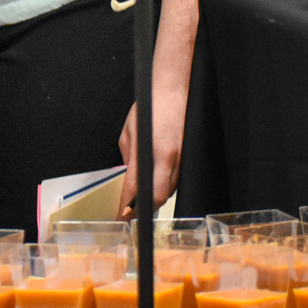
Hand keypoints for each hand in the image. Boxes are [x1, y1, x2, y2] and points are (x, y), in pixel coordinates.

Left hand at [114, 82, 184, 218]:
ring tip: (135, 204)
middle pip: (157, 197)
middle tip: (126, 214)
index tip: (120, 215)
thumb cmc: (151, 107)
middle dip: (141, 209)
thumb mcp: (130, 131)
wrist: (174, 93)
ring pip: (167, 193)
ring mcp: (182, 162)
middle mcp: (171, 160)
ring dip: (151, 200)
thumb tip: (126, 178)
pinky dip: (161, 189)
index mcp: (154, 152)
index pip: (139, 188)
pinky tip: (151, 187)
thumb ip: (128, 157)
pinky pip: (174, 183)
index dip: (129, 205)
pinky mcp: (187, 161)